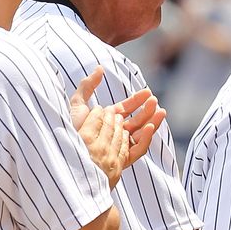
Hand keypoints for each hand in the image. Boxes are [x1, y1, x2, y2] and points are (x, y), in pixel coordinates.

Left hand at [70, 67, 162, 185]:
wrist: (70, 152)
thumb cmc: (72, 130)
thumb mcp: (77, 105)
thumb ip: (87, 86)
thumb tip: (100, 68)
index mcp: (107, 121)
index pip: (125, 109)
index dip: (137, 100)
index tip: (147, 92)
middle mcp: (115, 134)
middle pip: (136, 121)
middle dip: (147, 110)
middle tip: (154, 100)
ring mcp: (120, 147)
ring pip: (141, 134)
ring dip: (151, 122)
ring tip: (160, 111)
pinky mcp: (123, 160)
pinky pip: (138, 150)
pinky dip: (146, 138)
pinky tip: (150, 127)